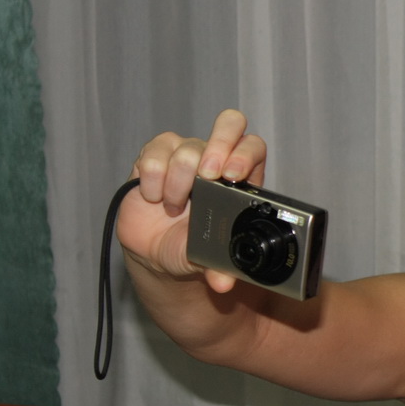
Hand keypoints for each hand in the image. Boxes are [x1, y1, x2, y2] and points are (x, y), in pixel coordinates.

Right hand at [117, 110, 267, 291]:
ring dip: (178, 180)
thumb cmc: (192, 250)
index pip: (252, 147)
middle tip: (206, 176)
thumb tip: (222, 282)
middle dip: (218, 145)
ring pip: (187, 144)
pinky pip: (154, 151)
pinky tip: (154, 197)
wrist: (157, 256)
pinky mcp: (154, 159)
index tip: (232, 176)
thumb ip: (219, 268)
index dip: (244, 153)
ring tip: (174, 207)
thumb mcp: (208, 261)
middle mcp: (216, 161)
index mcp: (240, 181)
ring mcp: (185, 156)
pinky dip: (152, 177)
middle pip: (229, 123)